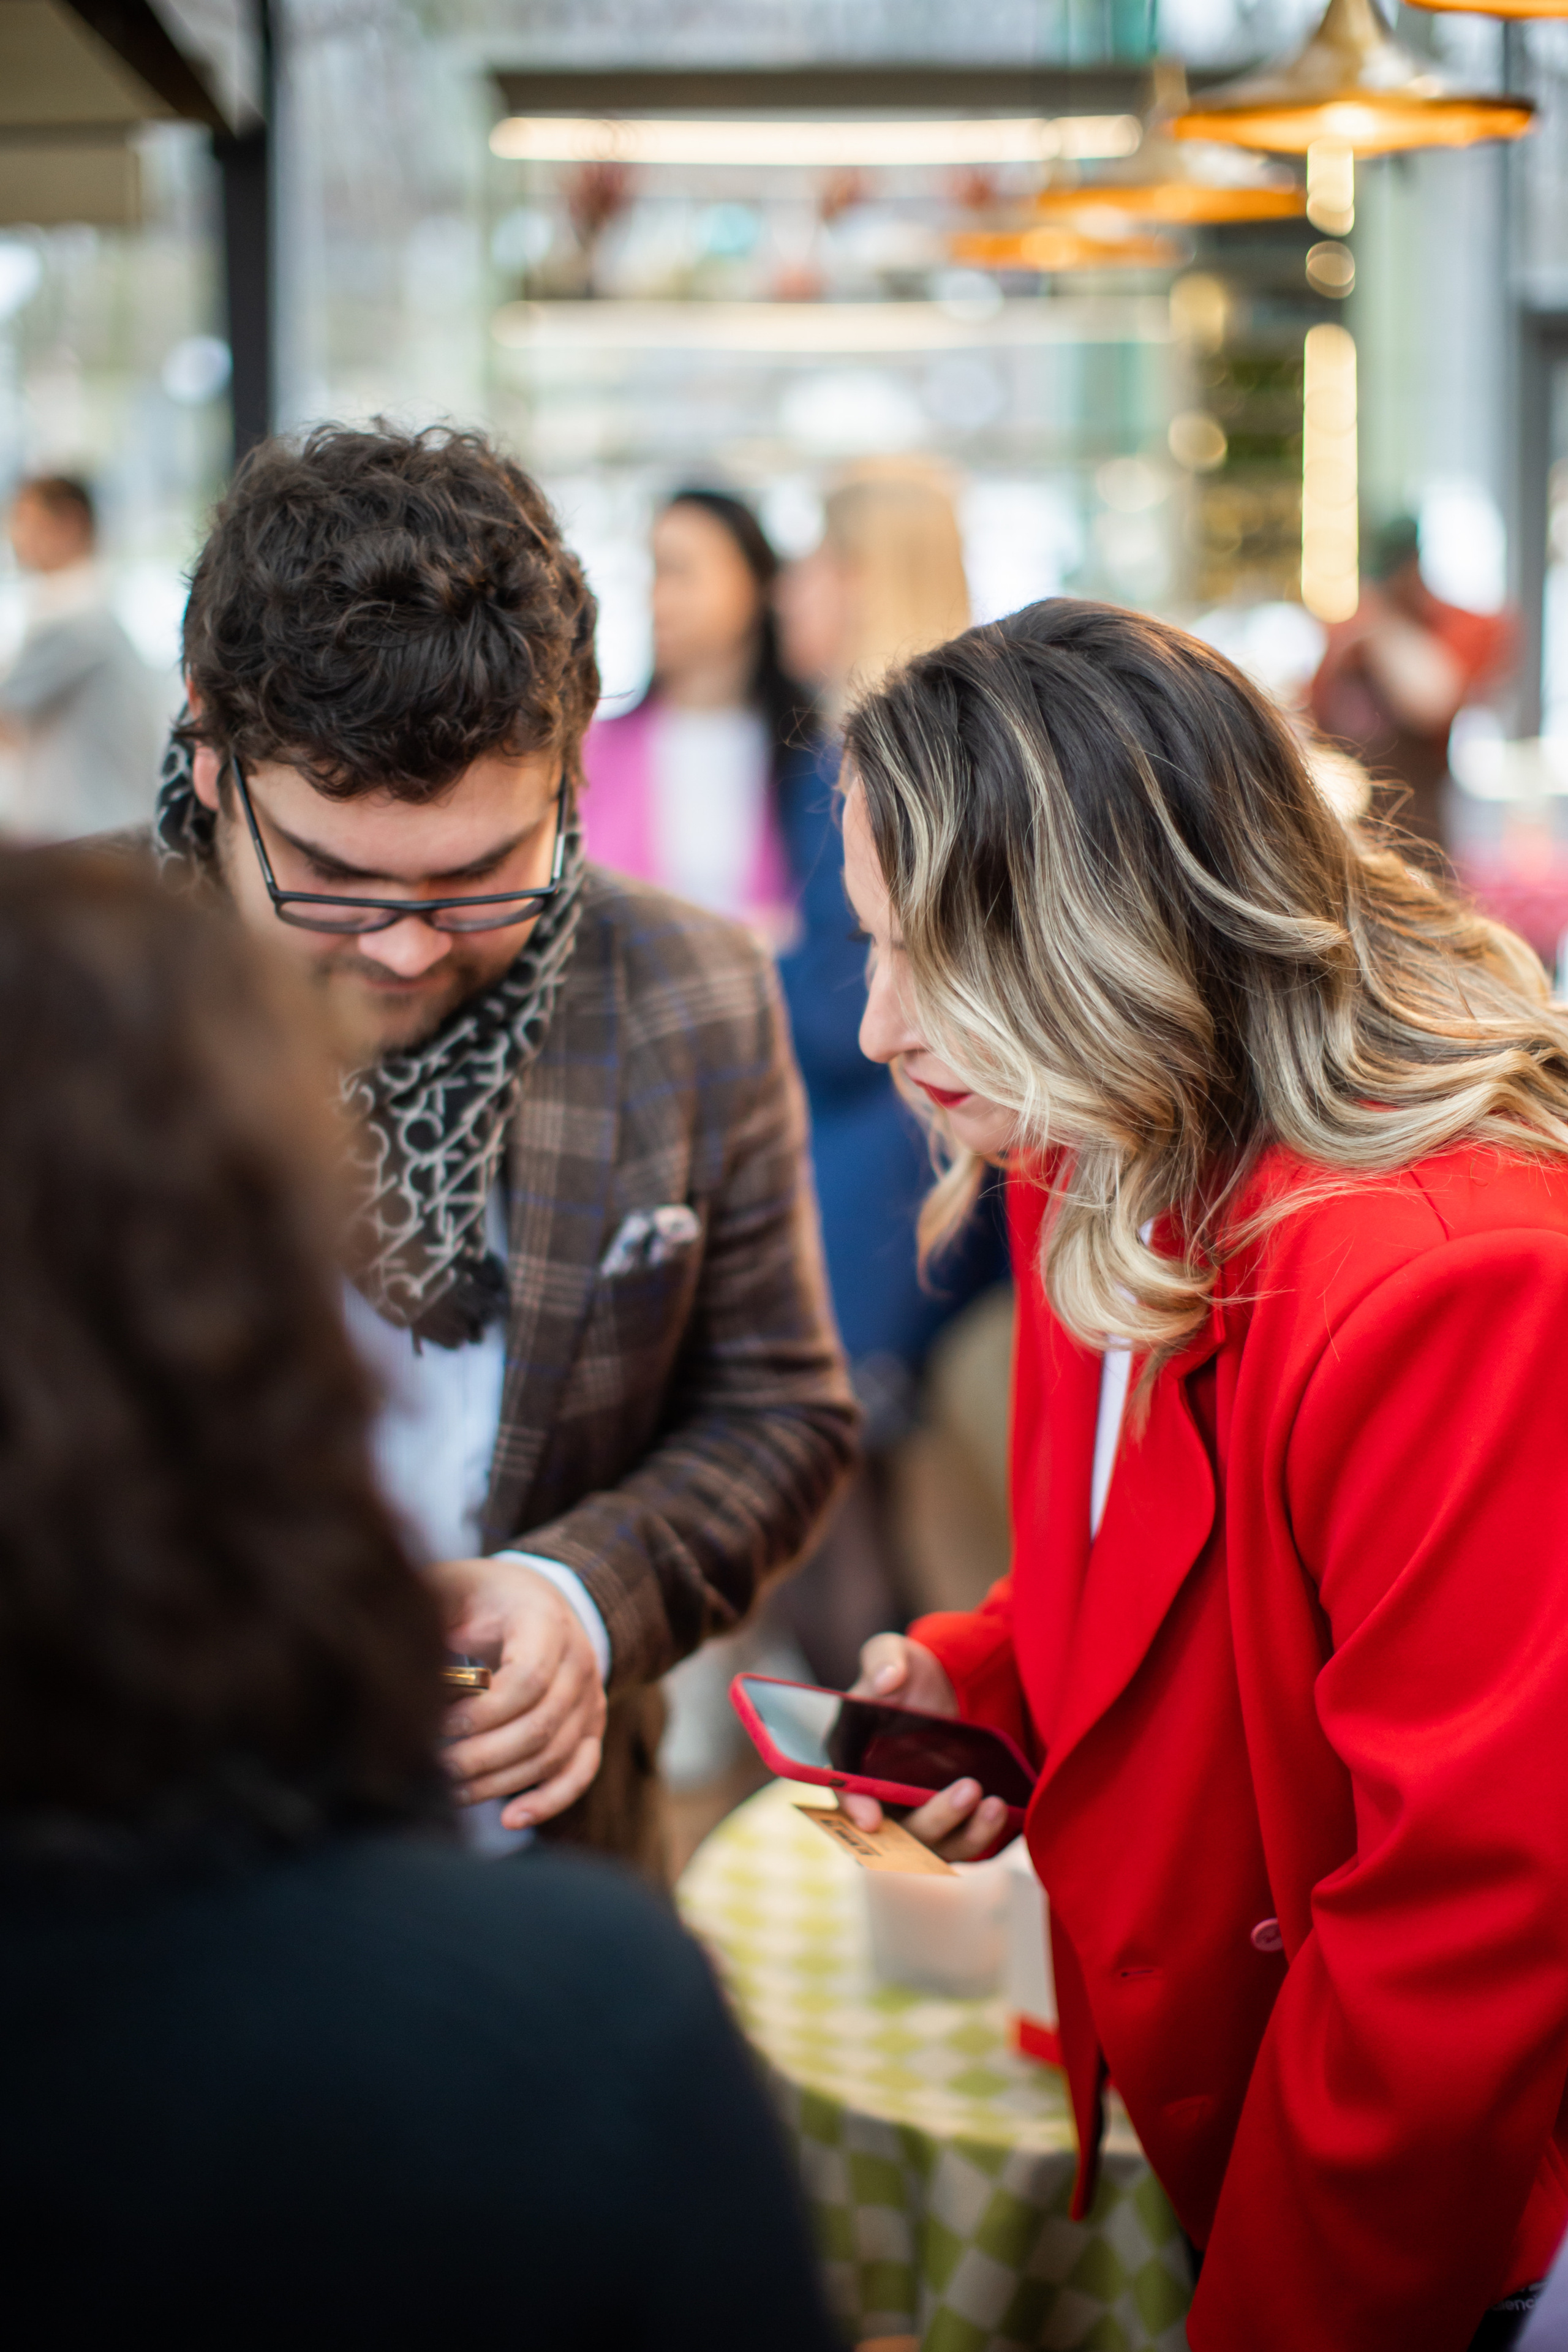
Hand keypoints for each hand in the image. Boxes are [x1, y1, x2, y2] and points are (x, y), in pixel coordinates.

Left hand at [430, 1557, 606, 1829]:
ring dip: (501, 1783)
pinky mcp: (589, 1728)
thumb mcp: (456, 1584)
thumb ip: (430, 1605)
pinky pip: (580, 1772)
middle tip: (432, 1769)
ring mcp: (590, 1698)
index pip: (527, 1679)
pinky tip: (510, 1820)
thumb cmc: (483, 1596)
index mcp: (547, 1623)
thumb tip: (395, 1641)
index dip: (482, 1712)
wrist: (536, 1599)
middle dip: (481, 1757)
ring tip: (451, 1792)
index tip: (436, 1725)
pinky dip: (549, 1801)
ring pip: (554, 1756)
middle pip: (539, 1726)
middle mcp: (579, 1662)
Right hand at [840, 1633, 1008, 1862]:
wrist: (950, 1687)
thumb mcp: (894, 1651)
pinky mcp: (948, 1824)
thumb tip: (885, 1680)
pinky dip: (980, 1835)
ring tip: (994, 1803)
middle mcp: (881, 1796)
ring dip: (961, 1832)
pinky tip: (1000, 1810)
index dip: (853, 1808)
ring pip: (931, 1845)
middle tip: (969, 1788)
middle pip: (897, 1830)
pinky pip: (960, 1844)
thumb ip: (883, 1658)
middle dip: (931, 1818)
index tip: (872, 1818)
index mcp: (853, 1758)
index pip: (844, 1790)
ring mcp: (915, 1814)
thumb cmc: (909, 1673)